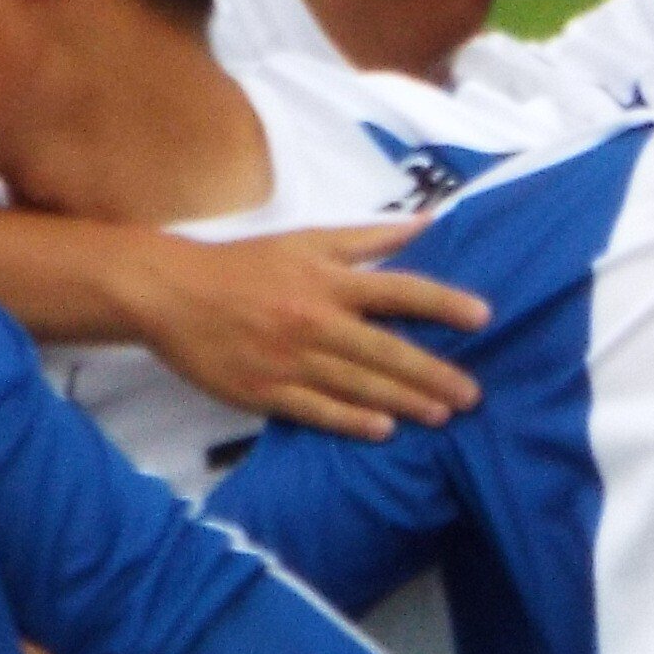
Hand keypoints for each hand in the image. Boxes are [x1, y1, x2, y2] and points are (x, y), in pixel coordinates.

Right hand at [131, 222, 488, 438]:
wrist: (170, 292)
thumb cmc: (243, 265)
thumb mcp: (306, 239)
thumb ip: (368, 237)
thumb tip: (425, 224)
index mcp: (327, 280)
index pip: (399, 290)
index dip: (443, 304)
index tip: (482, 317)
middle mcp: (314, 321)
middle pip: (386, 350)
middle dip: (434, 373)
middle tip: (473, 394)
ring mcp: (289, 359)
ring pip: (358, 384)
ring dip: (404, 401)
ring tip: (442, 414)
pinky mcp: (264, 390)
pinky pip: (316, 409)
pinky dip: (351, 420)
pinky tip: (383, 430)